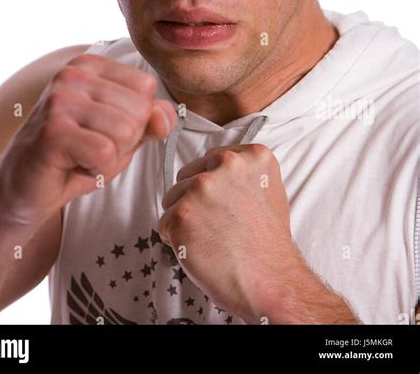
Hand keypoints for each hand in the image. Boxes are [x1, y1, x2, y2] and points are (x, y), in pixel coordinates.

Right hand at [0, 53, 176, 225]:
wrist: (23, 190)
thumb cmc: (76, 157)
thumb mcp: (123, 135)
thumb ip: (150, 121)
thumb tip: (165, 116)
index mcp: (90, 65)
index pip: (146, 87)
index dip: (136, 120)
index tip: (103, 131)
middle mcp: (72, 73)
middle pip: (139, 109)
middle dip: (124, 142)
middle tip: (89, 148)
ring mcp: (60, 99)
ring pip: (126, 131)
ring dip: (110, 157)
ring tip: (81, 156)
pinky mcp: (52, 130)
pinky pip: (105, 153)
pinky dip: (95, 170)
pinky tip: (72, 166)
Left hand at [158, 143, 307, 323]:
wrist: (271, 282)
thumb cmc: (268, 247)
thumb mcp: (269, 191)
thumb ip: (243, 175)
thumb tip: (216, 172)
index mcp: (251, 155)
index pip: (209, 161)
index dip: (213, 188)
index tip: (223, 205)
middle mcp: (226, 163)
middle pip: (187, 177)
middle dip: (194, 201)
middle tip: (217, 226)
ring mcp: (202, 187)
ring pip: (172, 200)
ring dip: (185, 220)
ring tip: (212, 239)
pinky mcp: (183, 213)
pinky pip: (164, 224)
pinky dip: (176, 240)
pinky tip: (201, 250)